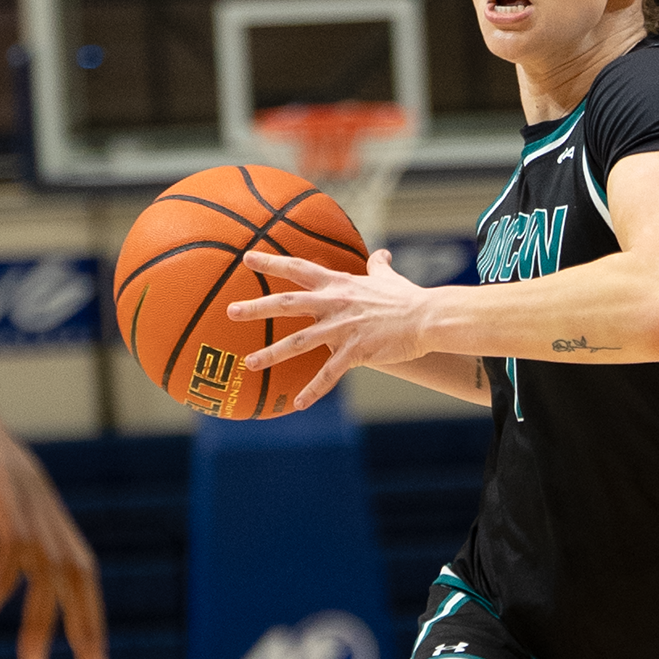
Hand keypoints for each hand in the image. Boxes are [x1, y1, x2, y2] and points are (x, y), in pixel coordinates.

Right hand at [0, 365, 109, 658]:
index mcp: (34, 505)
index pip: (76, 566)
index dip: (87, 613)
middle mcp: (38, 498)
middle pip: (78, 569)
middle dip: (88, 625)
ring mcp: (19, 486)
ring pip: (46, 561)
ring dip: (41, 615)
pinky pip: (9, 531)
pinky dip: (4, 571)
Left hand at [229, 247, 431, 409]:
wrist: (428, 318)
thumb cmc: (408, 298)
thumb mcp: (389, 278)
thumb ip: (379, 266)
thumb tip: (381, 254)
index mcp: (339, 284)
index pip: (299, 269)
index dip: (272, 262)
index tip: (247, 258)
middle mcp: (335, 304)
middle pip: (288, 303)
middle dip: (256, 307)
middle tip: (230, 311)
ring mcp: (343, 328)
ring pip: (299, 342)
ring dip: (272, 354)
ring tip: (249, 364)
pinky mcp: (355, 351)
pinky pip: (329, 374)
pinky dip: (312, 390)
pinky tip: (298, 404)